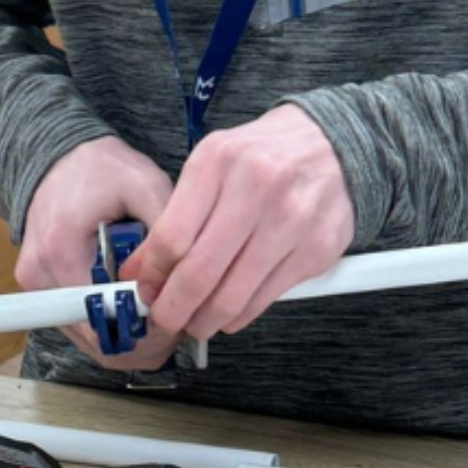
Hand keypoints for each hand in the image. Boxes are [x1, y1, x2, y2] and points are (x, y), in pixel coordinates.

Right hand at [18, 136, 179, 369]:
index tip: (174, 317)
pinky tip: (135, 306)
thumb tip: (189, 277)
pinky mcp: (41, 290)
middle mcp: (40, 275)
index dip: (144, 331)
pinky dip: (111, 326)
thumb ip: (168, 229)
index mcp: (61, 250)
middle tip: (175, 322)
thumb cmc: (103, 169)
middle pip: (96, 341)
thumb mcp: (145, 185)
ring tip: (157, 310)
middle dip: (142, 340)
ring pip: (89, 342)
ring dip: (128, 337)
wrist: (63, 158)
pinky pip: (80, 328)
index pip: (102, 321)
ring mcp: (36, 286)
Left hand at [127, 104, 353, 345]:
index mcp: (218, 161)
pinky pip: (266, 298)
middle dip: (173, 309)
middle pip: (199, 272)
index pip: (171, 238)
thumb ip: (173, 216)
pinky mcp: (317, 248)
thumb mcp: (211, 167)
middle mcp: (257, 187)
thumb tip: (138, 271)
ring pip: (233, 295)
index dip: (152, 275)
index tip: (145, 290)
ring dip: (205, 320)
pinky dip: (240, 315)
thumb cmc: (261, 157)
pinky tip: (230, 313)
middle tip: (165, 319)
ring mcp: (292, 220)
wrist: (330, 144)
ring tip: (196, 323)